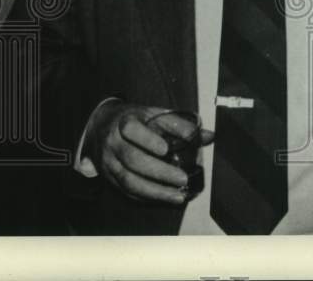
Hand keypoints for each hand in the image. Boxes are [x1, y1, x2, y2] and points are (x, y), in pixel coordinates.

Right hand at [85, 102, 212, 204]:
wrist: (103, 126)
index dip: (148, 140)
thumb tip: (209, 136)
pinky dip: (147, 197)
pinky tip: (165, 198)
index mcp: (125, 121)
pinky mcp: (109, 178)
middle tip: (182, 178)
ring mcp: (109, 162)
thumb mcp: (155, 114)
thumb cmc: (137, 120)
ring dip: (155, 191)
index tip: (166, 149)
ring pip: (128, 180)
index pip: (131, 129)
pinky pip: (127, 192)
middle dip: (159, 172)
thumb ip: (181, 125)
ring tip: (178, 195)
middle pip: (132, 159)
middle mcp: (113, 142)